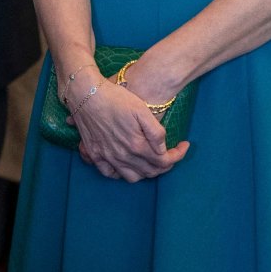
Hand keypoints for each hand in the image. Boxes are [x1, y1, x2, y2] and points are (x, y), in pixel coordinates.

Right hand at [72, 80, 187, 181]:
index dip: (179, 155)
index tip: (184, 145)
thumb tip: (163, 149)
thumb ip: (155, 132)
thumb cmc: (116, 98)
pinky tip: (128, 164)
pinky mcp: (95, 155)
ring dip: (146, 172)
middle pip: (150, 171)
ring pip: (132, 177)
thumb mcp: (141, 109)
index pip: (164, 161)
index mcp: (137, 146)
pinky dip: (122, 173)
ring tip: (151, 160)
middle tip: (171, 153)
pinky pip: (110, 174)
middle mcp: (123, 156)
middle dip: (165, 165)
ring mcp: (107, 157)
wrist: (86, 94)